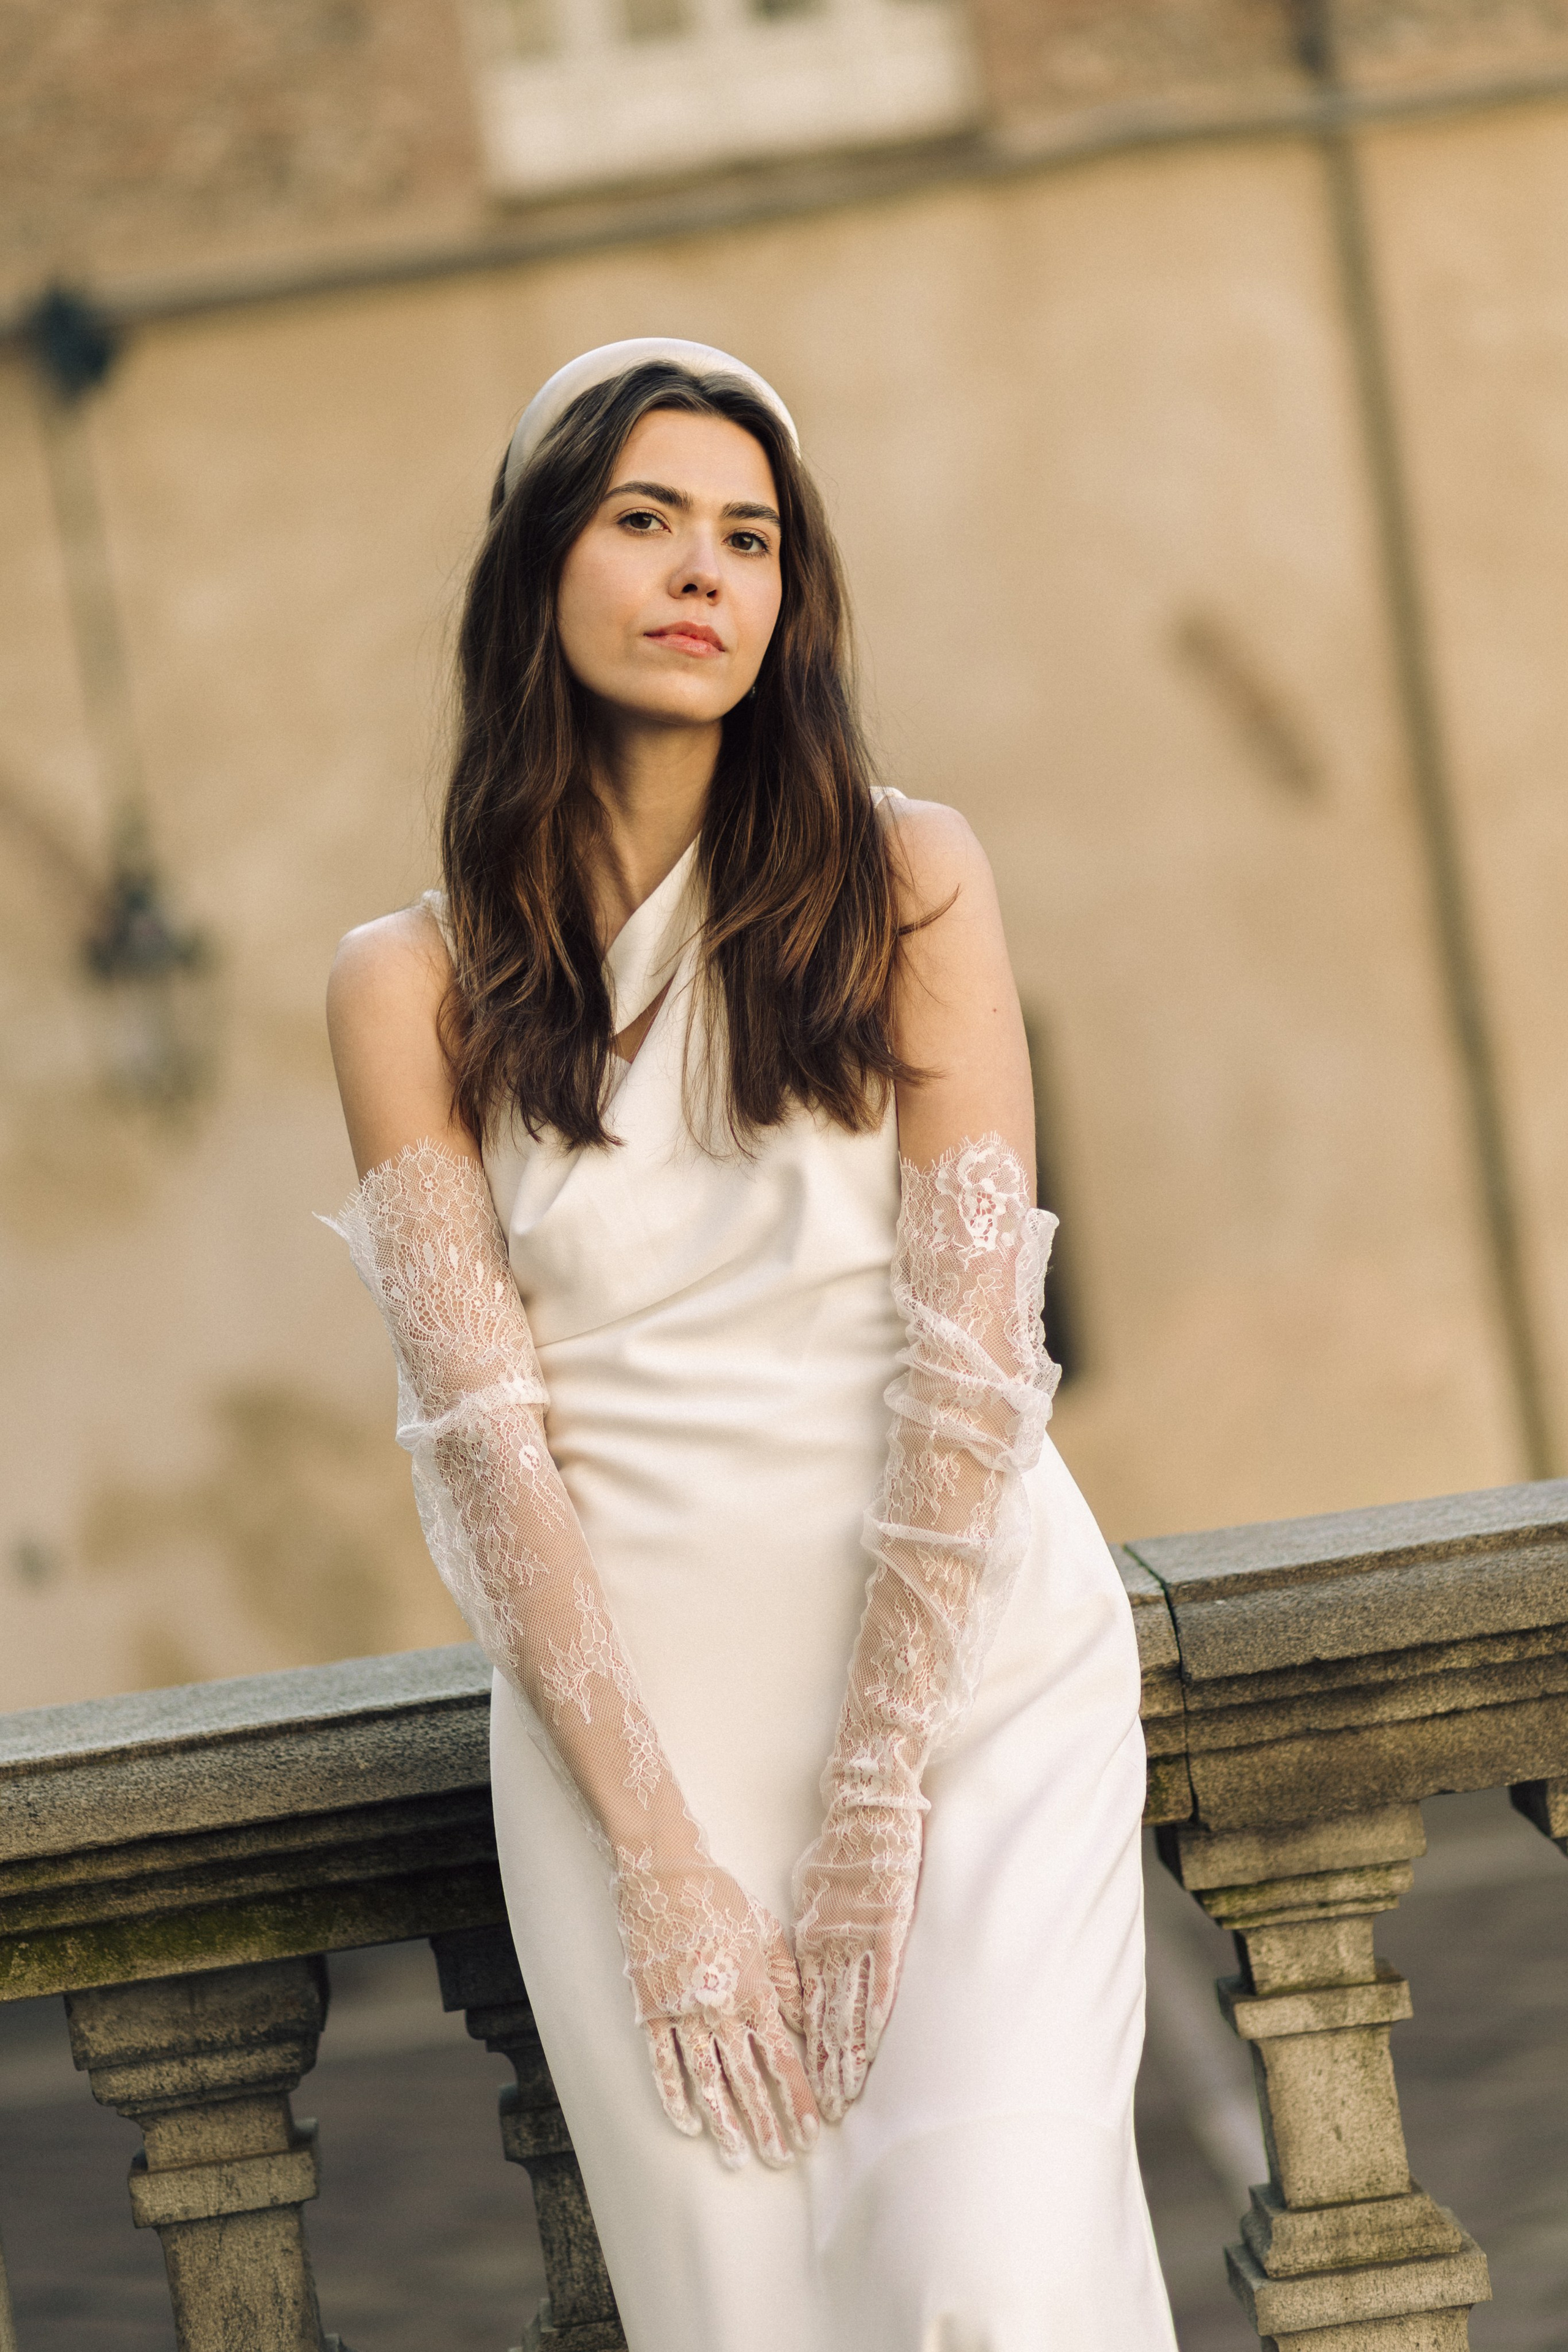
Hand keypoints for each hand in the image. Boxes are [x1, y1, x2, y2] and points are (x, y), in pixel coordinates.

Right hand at [615, 1849, 819, 2167]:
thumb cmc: (719, 1898)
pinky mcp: (652, 2010)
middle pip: (748, 2078)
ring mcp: (683, 2012)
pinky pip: (664, 2063)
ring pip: (708, 2080)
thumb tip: (803, 2022)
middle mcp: (720, 2009)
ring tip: (738, 2157)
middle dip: (767, 2122)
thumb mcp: (764, 1929)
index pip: (782, 2057)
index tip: (811, 2132)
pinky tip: (689, 2126)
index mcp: (753, 1989)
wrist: (665, 1874)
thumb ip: (785, 1978)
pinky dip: (675, 2097)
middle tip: (780, 2160)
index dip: (797, 2097)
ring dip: (726, 2122)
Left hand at [792, 1786, 923, 2120]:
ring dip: (847, 2053)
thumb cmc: (839, 1848)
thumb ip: (809, 1929)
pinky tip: (873, 2040)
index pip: (807, 2008)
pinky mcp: (889, 1923)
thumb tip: (804, 1962)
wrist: (865, 1807)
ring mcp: (861, 1936)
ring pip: (850, 2006)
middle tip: (819, 2112)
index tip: (803, 2087)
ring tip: (843, 2095)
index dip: (806, 2050)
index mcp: (814, 1938)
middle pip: (826, 2018)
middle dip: (824, 2067)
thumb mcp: (810, 1891)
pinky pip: (882, 1974)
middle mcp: (833, 1944)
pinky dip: (876, 2009)